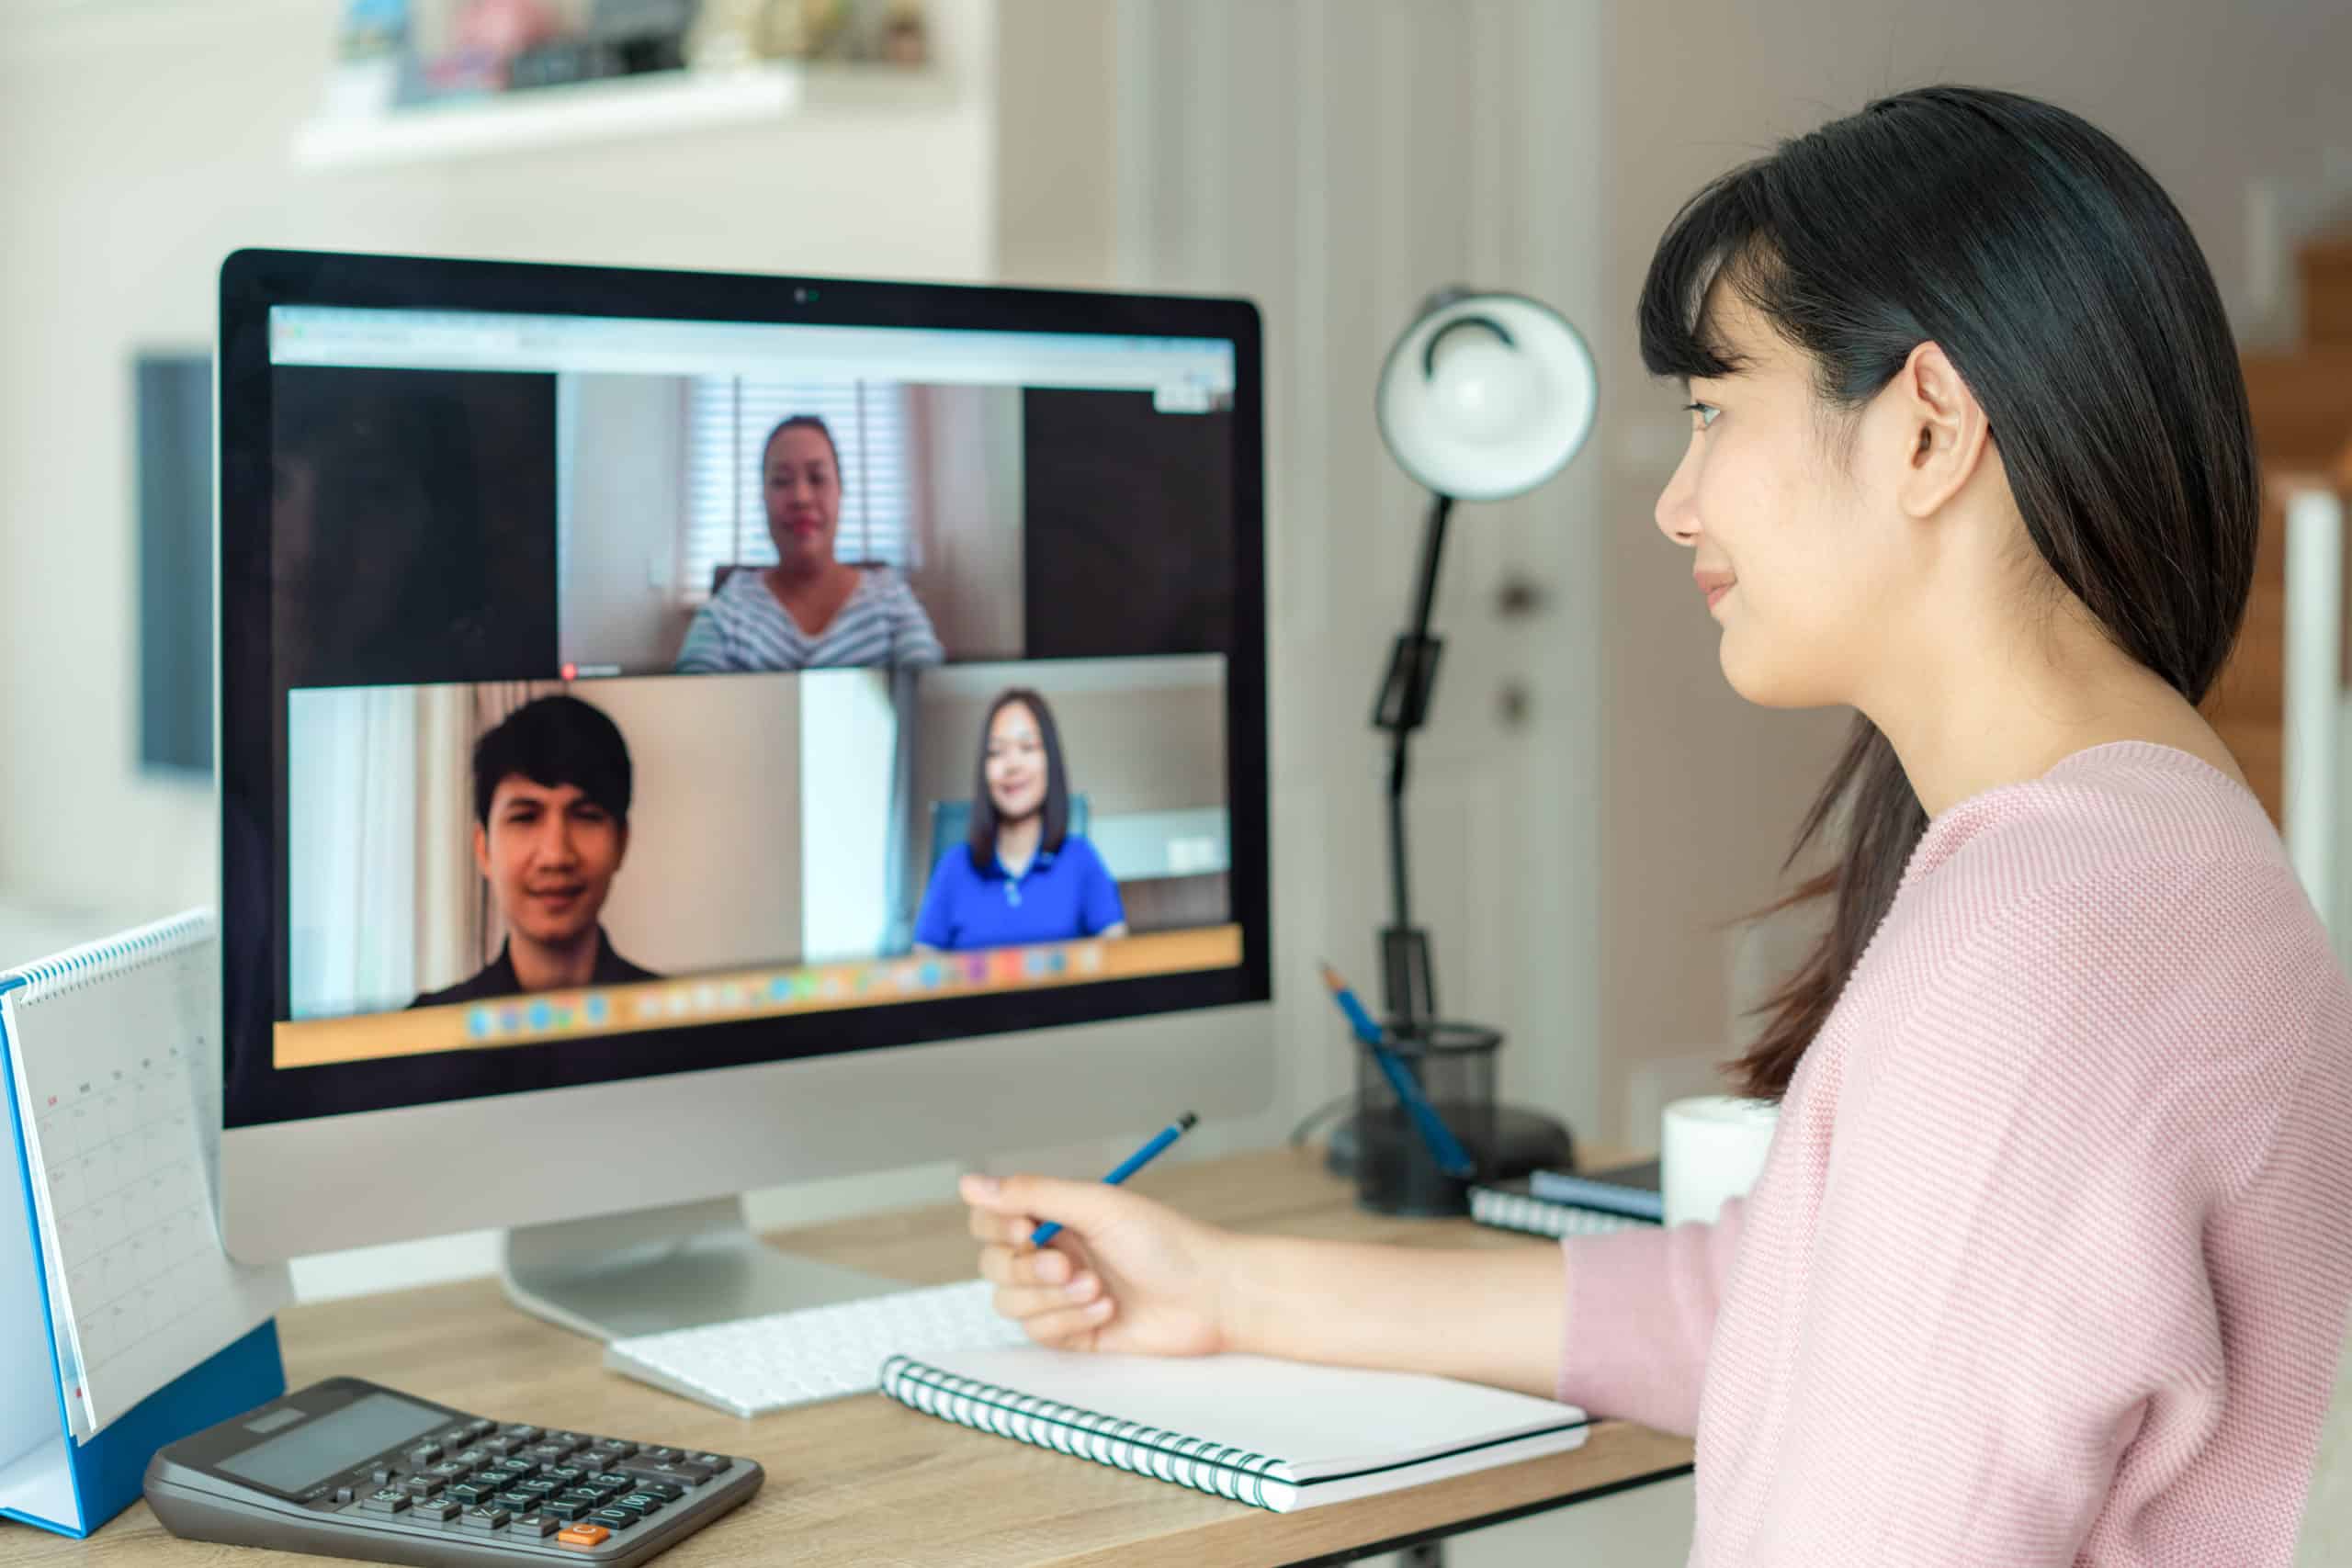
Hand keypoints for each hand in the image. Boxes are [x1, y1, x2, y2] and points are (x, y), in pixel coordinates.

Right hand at [962, 1172, 1237, 1355]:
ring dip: (1052, 1297)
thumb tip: (969, 1183)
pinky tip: (1107, 1310)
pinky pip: (1039, 1332)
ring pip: (1010, 1302)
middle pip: (993, 1264)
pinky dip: (1070, 1320)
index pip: (991, 1219)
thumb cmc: (1166, 1242)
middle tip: (1068, 1265)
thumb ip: (1033, 1193)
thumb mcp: (1098, 1206)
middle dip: (1026, 1268)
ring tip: (1098, 1288)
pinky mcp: (1072, 1333)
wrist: (1211, 1297)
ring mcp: (1060, 1295)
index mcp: (1056, 1216)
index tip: (1027, 1229)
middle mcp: (1052, 1253)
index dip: (997, 1226)